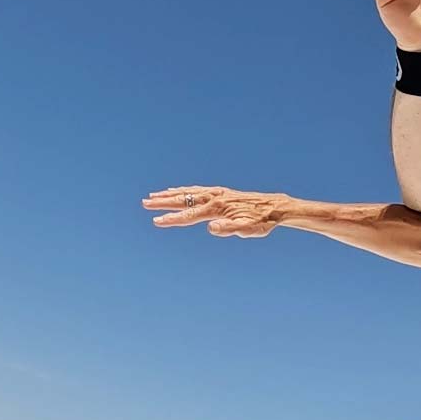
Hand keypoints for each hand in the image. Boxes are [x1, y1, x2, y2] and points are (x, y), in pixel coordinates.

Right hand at [142, 186, 287, 237]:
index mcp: (217, 208)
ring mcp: (217, 193)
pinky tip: (178, 190)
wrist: (275, 207)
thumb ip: (229, 229)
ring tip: (153, 196)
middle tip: (144, 203)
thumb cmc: (261, 222)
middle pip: (184, 200)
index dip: (172, 219)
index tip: (156, 222)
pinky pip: (197, 189)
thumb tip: (210, 228)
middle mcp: (214, 198)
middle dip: (163, 202)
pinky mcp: (221, 192)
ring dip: (170, 194)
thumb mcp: (247, 230)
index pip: (189, 215)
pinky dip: (184, 189)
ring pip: (188, 192)